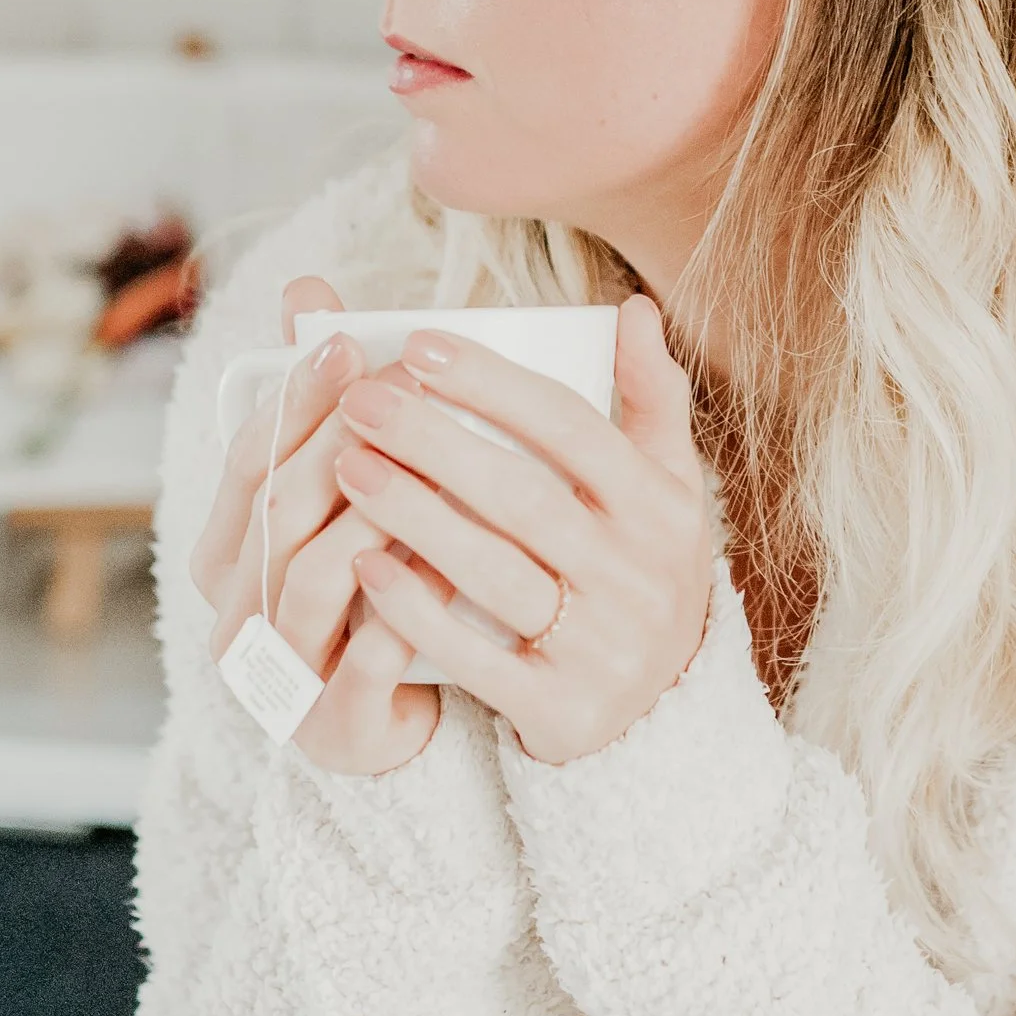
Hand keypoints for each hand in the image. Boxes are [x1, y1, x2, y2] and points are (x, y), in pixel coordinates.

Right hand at [189, 272, 438, 778]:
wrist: (393, 719)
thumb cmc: (366, 585)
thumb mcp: (339, 495)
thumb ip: (320, 401)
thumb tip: (307, 285)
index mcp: (224, 553)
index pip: (248, 461)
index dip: (295, 400)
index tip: (349, 343)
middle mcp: (235, 613)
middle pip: (281, 512)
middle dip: (340, 440)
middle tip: (405, 387)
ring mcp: (278, 675)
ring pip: (316, 576)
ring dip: (375, 516)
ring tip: (439, 464)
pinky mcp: (332, 727)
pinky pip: (364, 662)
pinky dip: (405, 610)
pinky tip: (453, 567)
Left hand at [330, 301, 714, 767]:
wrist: (668, 705)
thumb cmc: (643, 566)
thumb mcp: (668, 485)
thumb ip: (651, 396)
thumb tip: (632, 308)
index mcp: (660, 505)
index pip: (572, 428)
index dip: (494, 386)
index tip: (416, 347)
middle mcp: (638, 574)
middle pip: (524, 497)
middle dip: (434, 444)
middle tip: (359, 401)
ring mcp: (601, 644)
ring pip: (495, 572)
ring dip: (415, 517)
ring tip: (347, 467)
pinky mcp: (561, 707)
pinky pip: (479, 658)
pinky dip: (418, 612)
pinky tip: (364, 566)